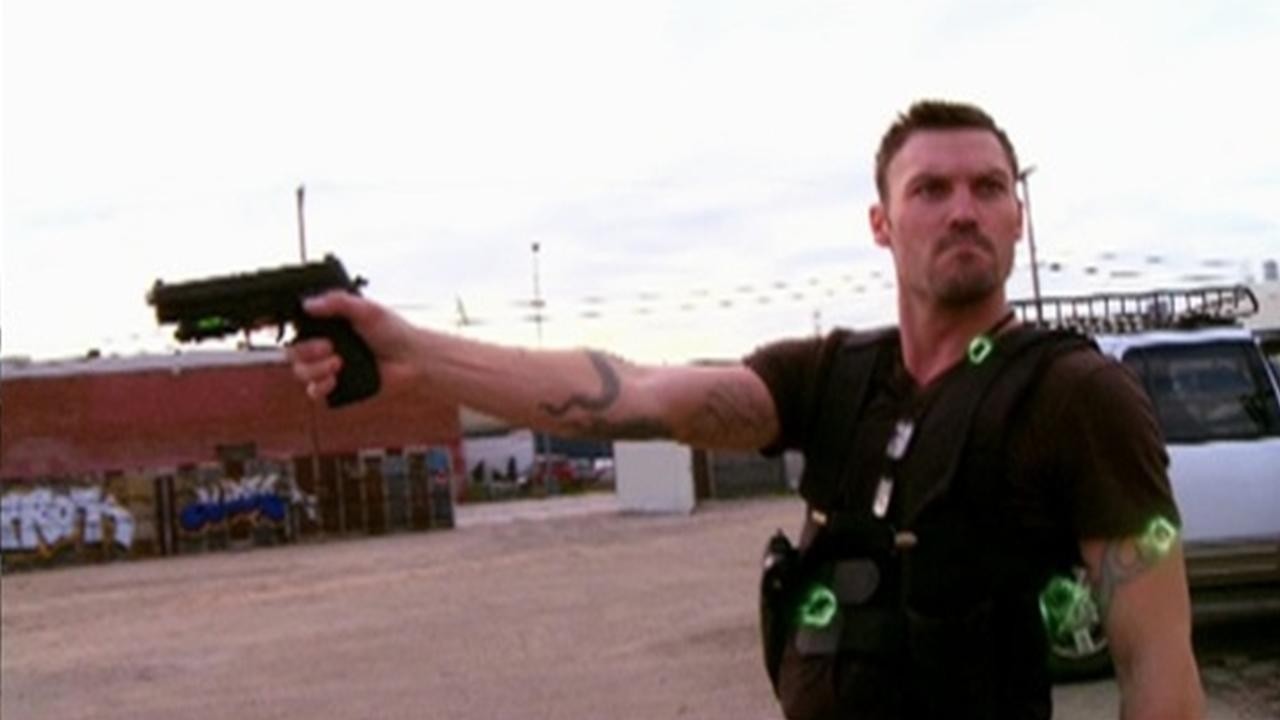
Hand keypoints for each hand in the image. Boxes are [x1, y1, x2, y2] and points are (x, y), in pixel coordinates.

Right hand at [287, 291, 423, 401]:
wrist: (412, 359)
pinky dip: (320, 386)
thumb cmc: (393, 331)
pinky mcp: (338, 388)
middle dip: (305, 351)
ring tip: (338, 363)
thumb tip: (308, 304)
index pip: (296, 327)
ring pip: (301, 372)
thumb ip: (337, 302)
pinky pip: (314, 393)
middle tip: (328, 347)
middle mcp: (324, 347)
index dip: (287, 328)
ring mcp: (329, 368)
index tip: (291, 327)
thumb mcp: (366, 309)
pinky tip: (334, 379)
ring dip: (314, 369)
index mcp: (327, 325)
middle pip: (292, 352)